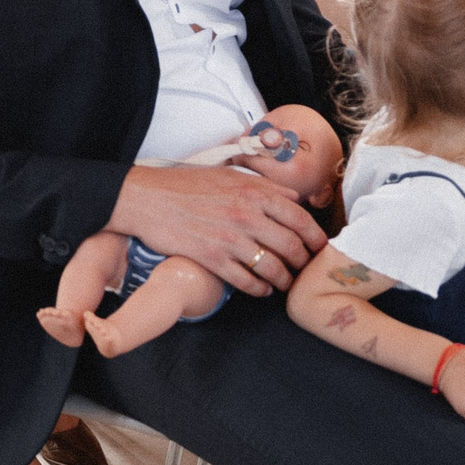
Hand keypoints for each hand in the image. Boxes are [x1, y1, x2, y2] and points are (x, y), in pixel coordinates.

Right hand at [110, 162, 324, 295]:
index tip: (318, 248)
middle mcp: (246, 215)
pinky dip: (259, 289)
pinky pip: (246, 281)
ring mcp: (229, 238)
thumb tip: (294, 198)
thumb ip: (265, 186)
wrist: (146, 198)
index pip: (300, 218)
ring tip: (284, 283)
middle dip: (303, 263)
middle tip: (304, 269)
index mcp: (253, 191)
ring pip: (272, 268)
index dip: (315, 238)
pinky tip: (262, 290)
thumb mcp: (228, 175)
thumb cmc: (185, 185)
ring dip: (284, 280)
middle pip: (291, 246)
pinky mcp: (212, 258)